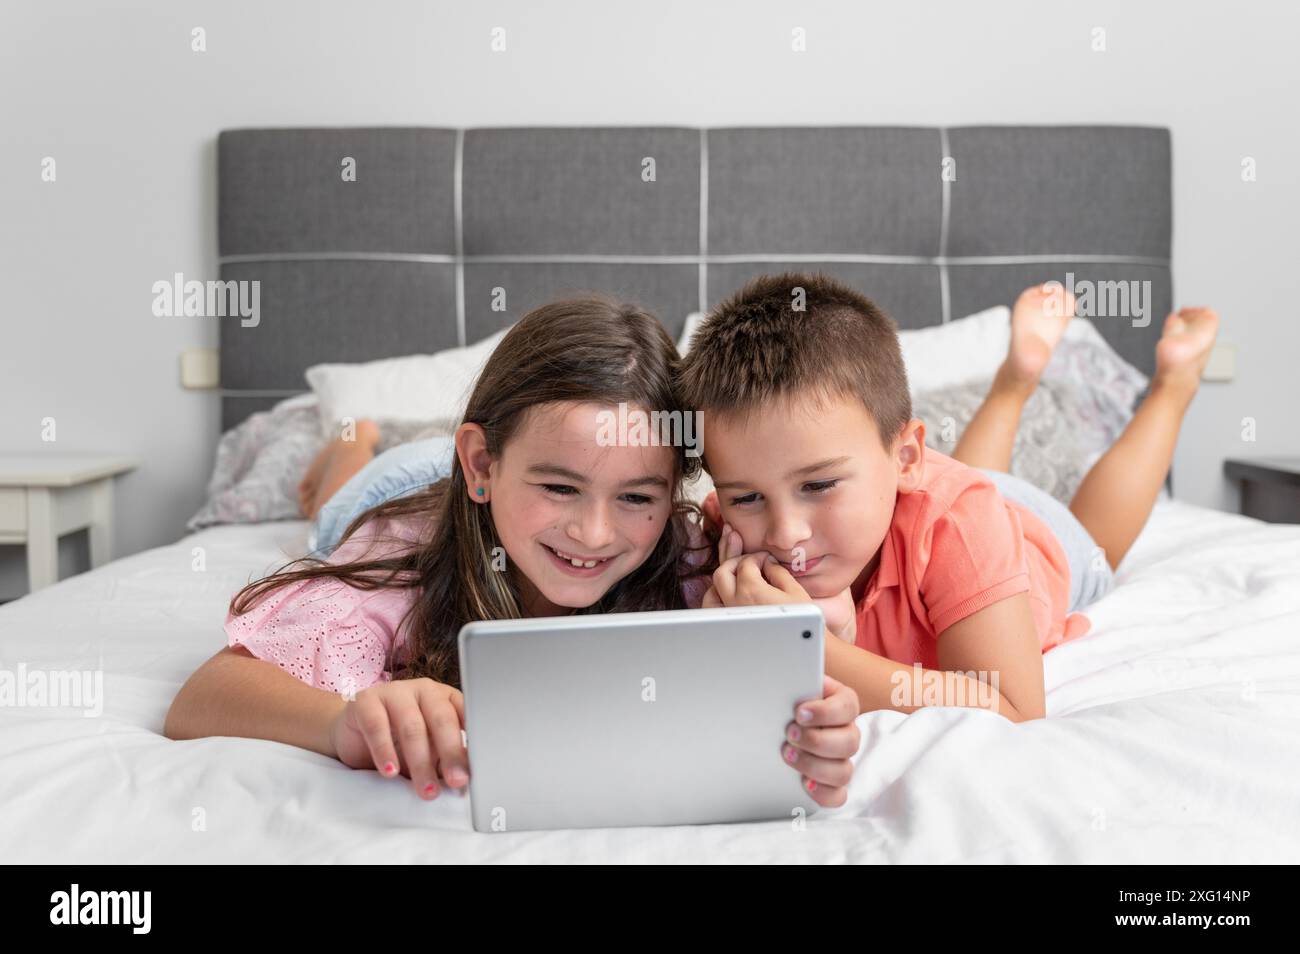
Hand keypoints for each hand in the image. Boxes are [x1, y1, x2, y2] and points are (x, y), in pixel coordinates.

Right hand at [328, 677, 468, 799]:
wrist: (356, 736)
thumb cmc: (400, 744)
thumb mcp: (430, 753)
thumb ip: (448, 760)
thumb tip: (469, 777)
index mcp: (446, 698)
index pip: (466, 713)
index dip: (474, 739)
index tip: (480, 763)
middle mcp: (424, 690)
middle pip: (441, 719)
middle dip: (451, 753)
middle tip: (457, 781)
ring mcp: (395, 692)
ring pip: (412, 725)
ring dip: (420, 762)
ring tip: (426, 790)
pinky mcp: (366, 701)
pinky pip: (377, 725)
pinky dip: (385, 751)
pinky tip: (391, 771)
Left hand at [704, 519, 856, 642]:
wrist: (802, 649)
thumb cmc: (802, 622)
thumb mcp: (794, 590)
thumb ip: (777, 571)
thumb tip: (767, 563)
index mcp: (751, 590)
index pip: (746, 563)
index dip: (758, 557)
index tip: (767, 560)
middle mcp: (734, 603)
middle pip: (722, 572)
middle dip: (735, 562)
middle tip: (750, 563)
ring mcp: (729, 617)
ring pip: (711, 591)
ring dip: (723, 581)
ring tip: (737, 578)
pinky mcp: (729, 629)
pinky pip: (713, 611)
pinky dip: (717, 600)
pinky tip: (730, 597)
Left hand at [781, 675, 860, 807]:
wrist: (775, 717)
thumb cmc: (787, 698)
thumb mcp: (793, 682)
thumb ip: (795, 679)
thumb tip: (780, 672)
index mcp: (842, 703)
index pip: (847, 706)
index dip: (825, 712)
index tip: (799, 712)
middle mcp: (847, 731)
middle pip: (849, 742)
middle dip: (816, 740)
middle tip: (790, 734)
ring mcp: (842, 759)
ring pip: (844, 771)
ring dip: (815, 766)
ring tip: (788, 755)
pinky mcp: (832, 783)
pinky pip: (838, 795)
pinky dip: (823, 793)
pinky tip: (804, 783)